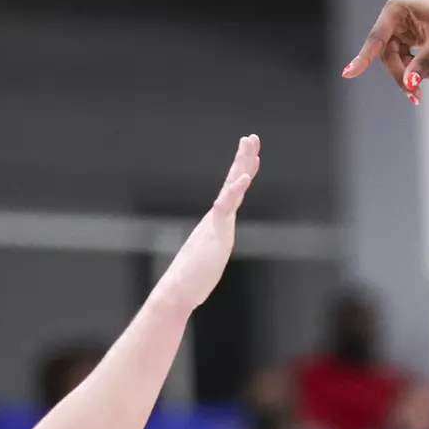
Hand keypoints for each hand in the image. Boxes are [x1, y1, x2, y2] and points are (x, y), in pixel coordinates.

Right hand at [161, 135, 259, 306]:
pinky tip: (244, 177)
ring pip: (231, 187)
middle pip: (232, 182)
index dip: (242, 171)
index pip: (232, 192)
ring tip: (250, 144)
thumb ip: (213, 250)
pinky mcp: (215, 232)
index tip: (250, 153)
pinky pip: (225, 206)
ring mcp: (216, 223)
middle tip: (251, 137)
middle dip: (243, 158)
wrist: (177, 291)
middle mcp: (216, 218)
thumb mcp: (210, 260)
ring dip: (242, 164)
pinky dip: (234, 191)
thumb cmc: (192, 280)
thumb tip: (213, 252)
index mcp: (217, 222)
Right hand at [341, 0, 428, 104]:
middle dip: (405, 76)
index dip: (363, 58)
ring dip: (419, 76)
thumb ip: (423, 63)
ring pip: (399, 64)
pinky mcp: (408, 42)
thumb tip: (409, 84)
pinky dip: (425, 72)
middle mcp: (394, 20)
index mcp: (396, 11)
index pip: (376, 39)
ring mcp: (400, 32)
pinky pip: (409, 64)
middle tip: (418, 96)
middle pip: (388, 57)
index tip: (348, 73)